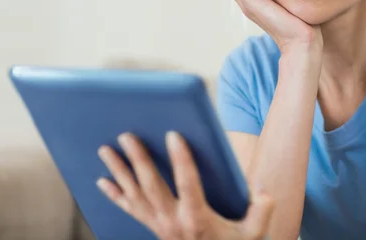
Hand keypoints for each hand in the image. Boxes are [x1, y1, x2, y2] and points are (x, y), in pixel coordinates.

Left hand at [97, 131, 273, 239]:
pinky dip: (115, 195)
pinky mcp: (152, 227)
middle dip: (138, 159)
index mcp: (198, 218)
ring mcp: (158, 225)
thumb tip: (263, 191)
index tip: (174, 135)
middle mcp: (173, 221)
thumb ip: (261, 211)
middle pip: (152, 186)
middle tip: (127, 136)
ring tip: (105, 150)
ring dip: (119, 171)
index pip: (188, 184)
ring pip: (135, 194)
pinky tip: (102, 181)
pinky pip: (129, 210)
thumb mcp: (254, 234)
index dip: (181, 159)